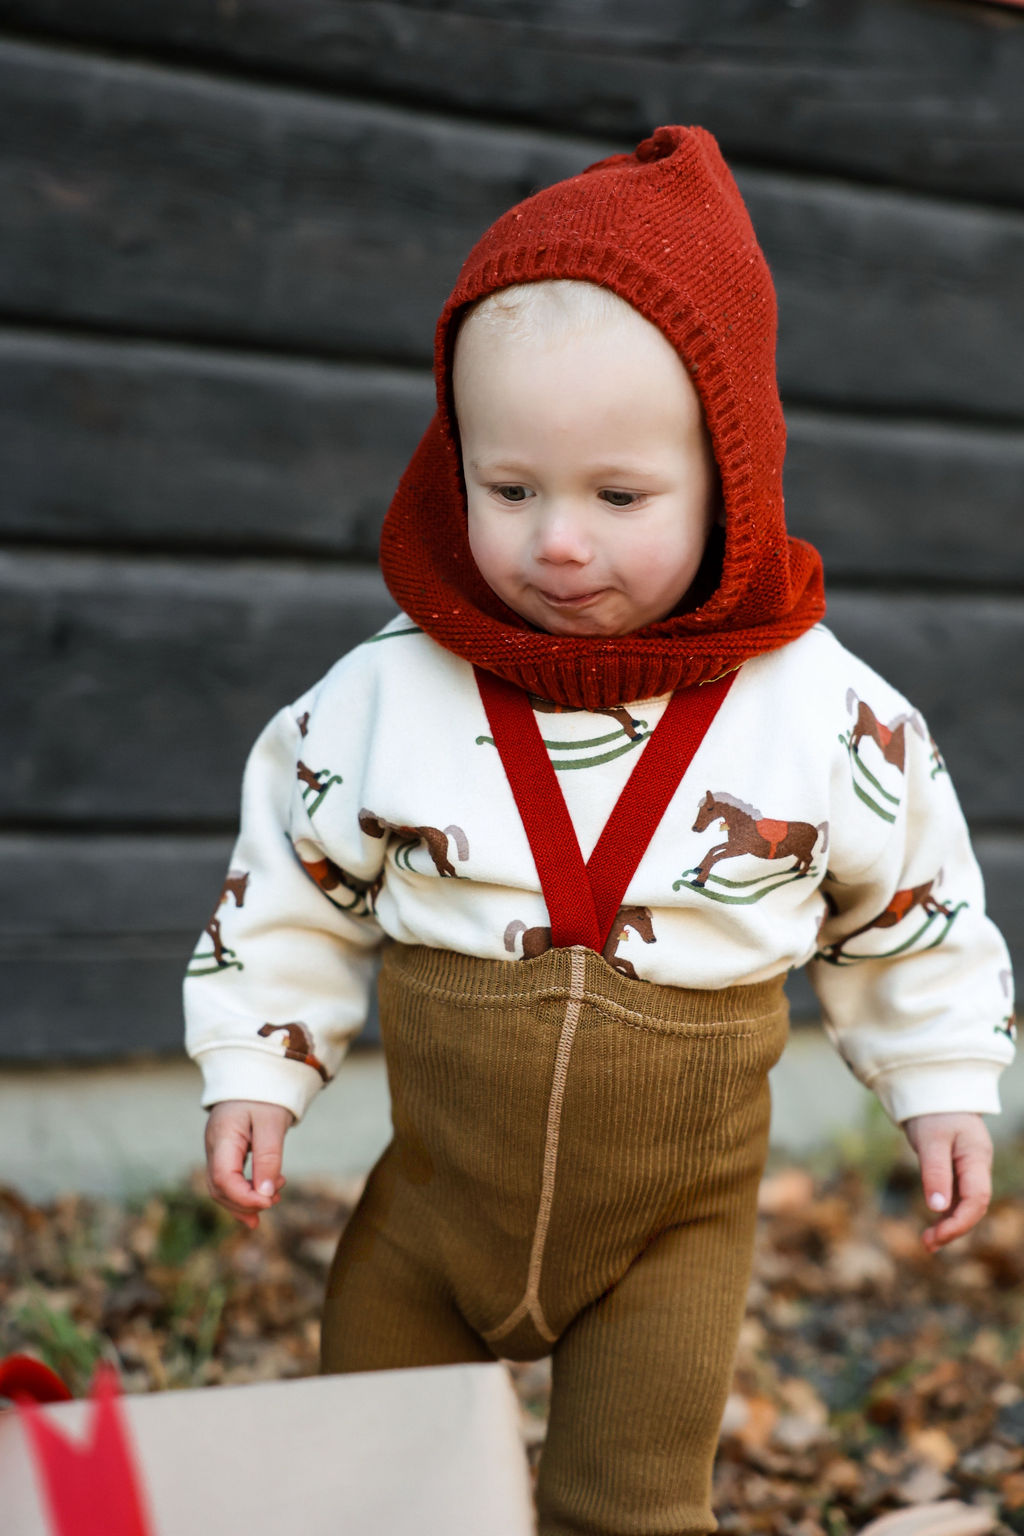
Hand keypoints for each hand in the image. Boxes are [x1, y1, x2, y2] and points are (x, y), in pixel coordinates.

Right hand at [205, 1099, 295, 1229]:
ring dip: (246, 1200)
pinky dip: (244, 1192)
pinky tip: (263, 1198)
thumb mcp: (272, 1123)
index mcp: (222, 1136)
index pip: (223, 1178)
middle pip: (219, 1188)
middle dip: (245, 1202)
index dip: (244, 1197)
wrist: (256, 1072)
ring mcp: (217, 1150)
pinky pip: (229, 1179)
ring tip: (274, 1199)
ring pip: (222, 1187)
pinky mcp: (225, 1151)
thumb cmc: (265, 1094)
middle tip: (275, 1200)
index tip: (269, 1201)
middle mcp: (214, 1146)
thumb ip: (268, 1158)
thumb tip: (264, 1196)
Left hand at [901, 1111, 991, 1251]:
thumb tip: (937, 1208)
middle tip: (927, 1244)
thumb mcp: (930, 1140)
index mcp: (977, 1158)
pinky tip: (933, 1224)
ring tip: (927, 1242)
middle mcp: (978, 1166)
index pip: (977, 1199)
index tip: (938, 1236)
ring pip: (965, 1203)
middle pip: (974, 1206)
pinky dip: (945, 1211)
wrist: (934, 1089)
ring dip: (949, 1224)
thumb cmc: (933, 1111)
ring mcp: (970, 1168)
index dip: (961, 1222)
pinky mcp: (958, 1169)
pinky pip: (956, 1195)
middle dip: (954, 1228)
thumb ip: (935, 1172)